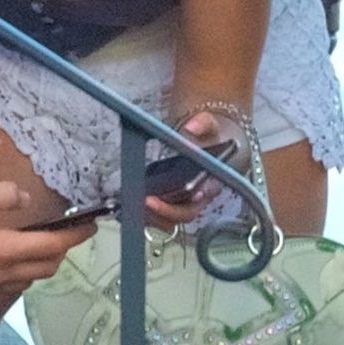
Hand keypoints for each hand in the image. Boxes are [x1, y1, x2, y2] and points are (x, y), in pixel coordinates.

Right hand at [0, 181, 91, 302]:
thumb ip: (3, 195)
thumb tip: (25, 200)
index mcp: (3, 249)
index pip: (52, 246)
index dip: (75, 237)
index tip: (89, 227)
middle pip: (45, 270)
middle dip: (59, 253)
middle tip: (61, 235)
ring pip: (24, 282)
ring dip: (34, 266)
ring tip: (28, 246)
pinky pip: (1, 288)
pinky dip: (10, 275)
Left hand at [140, 111, 250, 231]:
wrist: (202, 143)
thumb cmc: (206, 138)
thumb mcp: (208, 126)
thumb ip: (202, 124)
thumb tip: (191, 127)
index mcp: (212, 180)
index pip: (205, 196)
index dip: (195, 198)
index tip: (180, 195)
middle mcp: (199, 198)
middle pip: (185, 214)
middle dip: (165, 210)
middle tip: (146, 200)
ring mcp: (184, 204)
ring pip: (170, 220)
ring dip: (152, 216)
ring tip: (135, 205)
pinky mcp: (170, 206)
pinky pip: (159, 218)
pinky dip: (145, 216)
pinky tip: (131, 209)